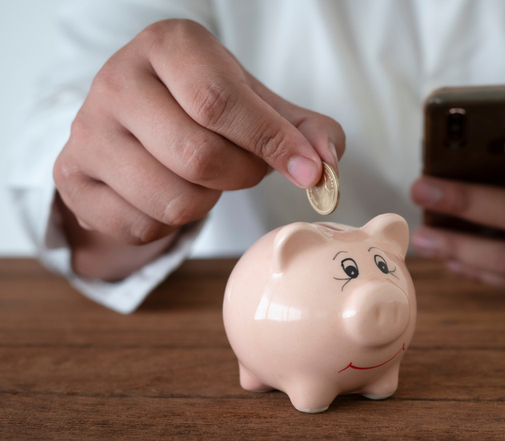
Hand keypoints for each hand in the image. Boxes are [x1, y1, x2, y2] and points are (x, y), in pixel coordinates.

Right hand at [53, 19, 344, 278]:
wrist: (137, 123)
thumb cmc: (207, 109)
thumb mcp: (260, 105)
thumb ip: (306, 129)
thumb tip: (326, 165)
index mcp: (167, 46)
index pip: (219, 101)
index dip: (270, 142)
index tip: (307, 170)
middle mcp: (116, 80)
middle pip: (198, 157)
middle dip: (242, 175)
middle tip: (248, 166)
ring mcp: (87, 130)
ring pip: (172, 200)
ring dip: (208, 202)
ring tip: (207, 178)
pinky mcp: (71, 176)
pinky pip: (142, 227)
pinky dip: (172, 225)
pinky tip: (172, 193)